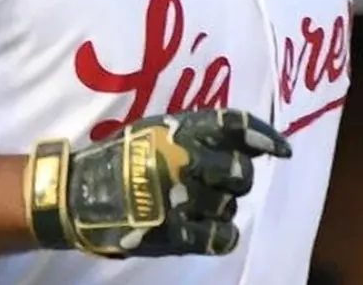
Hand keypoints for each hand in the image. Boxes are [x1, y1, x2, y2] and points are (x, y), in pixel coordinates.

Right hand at [24, 108, 291, 258]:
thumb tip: (237, 137)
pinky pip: (218, 237)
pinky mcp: (174, 232)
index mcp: (182, 130)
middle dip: (238, 179)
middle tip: (222, 182)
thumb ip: (194, 129)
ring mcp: (181, 198)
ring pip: (230, 206)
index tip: (283, 150)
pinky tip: (212, 232)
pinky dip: (221, 235)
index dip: (264, 137)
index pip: (236, 126)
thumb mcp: (154, 128)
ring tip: (199, 205)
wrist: (79, 194)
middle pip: (240, 173)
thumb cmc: (119, 156)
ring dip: (222, 207)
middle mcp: (187, 159)